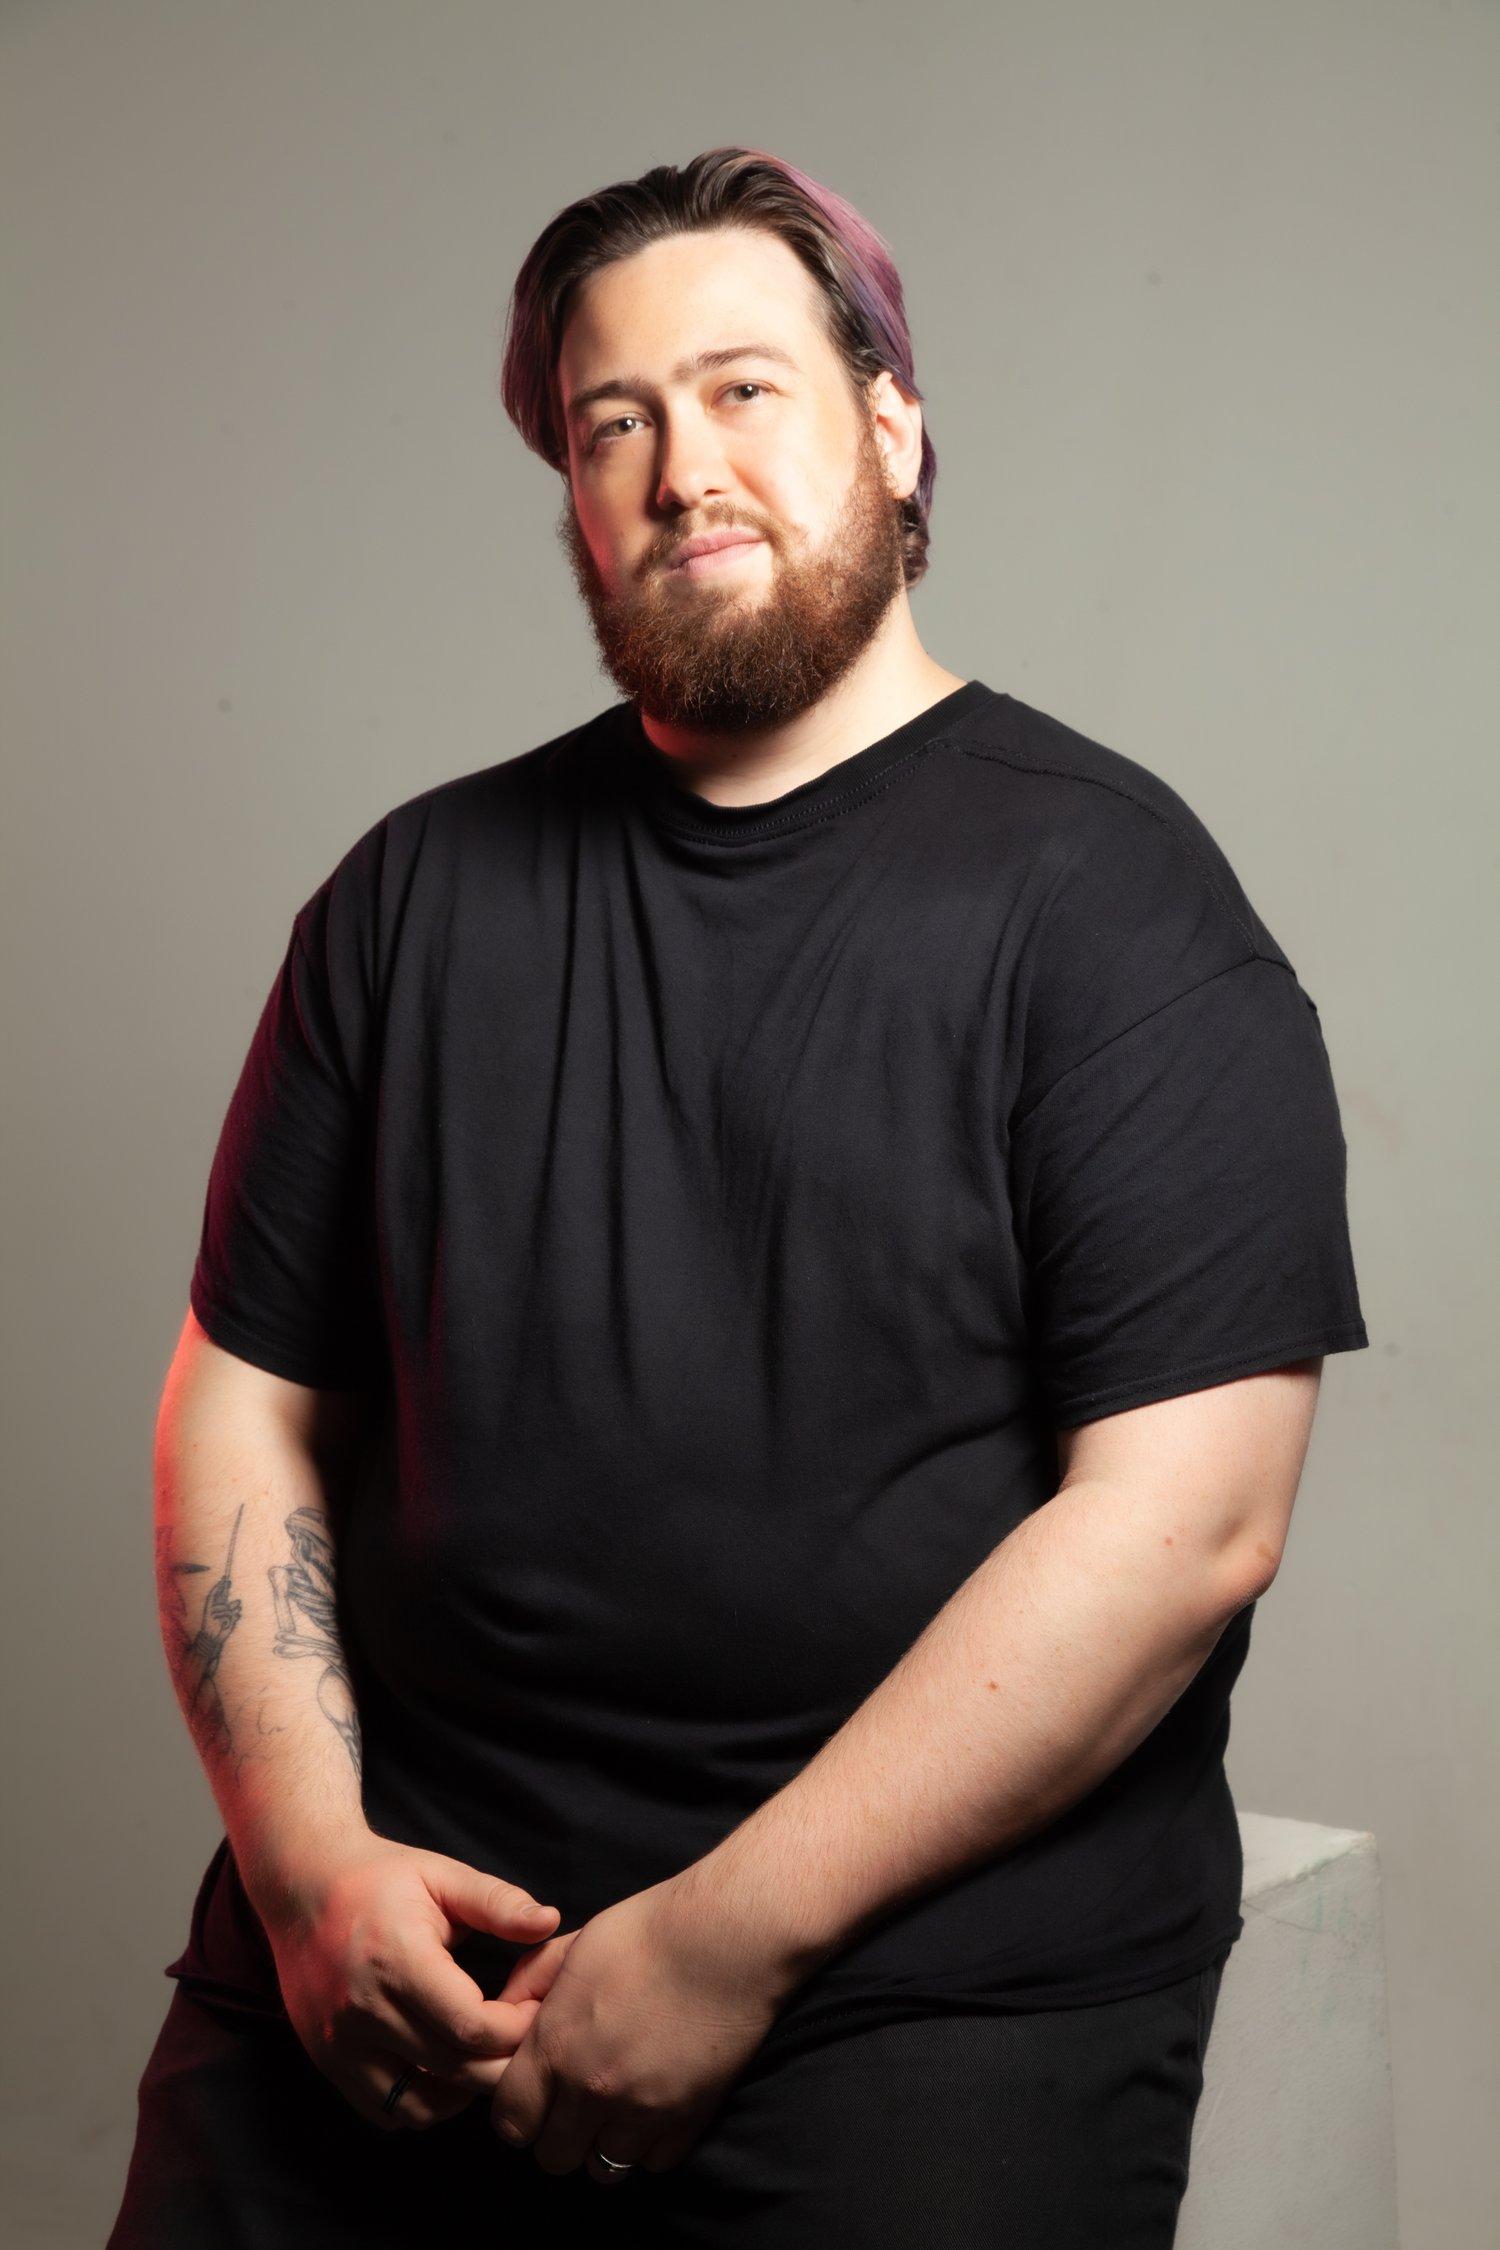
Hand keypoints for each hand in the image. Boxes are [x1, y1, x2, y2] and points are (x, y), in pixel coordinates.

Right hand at [255, 1832, 561, 2131]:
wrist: (303, 1887)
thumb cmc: (382, 1878)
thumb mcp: (442, 1876)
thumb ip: (497, 1902)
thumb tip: (550, 1923)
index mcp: (397, 1958)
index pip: (470, 2025)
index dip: (515, 2027)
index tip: (532, 2008)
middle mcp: (363, 2009)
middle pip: (453, 2070)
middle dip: (502, 2063)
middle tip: (523, 2040)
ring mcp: (340, 2043)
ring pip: (419, 2105)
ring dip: (462, 2093)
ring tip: (482, 2056)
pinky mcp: (327, 2062)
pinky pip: (385, 2111)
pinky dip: (421, 2104)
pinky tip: (441, 2069)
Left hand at [486, 1868, 796, 2184]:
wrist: (728, 1936)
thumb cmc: (650, 1930)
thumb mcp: (575, 1944)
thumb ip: (530, 1983)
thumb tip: (506, 2014)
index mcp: (557, 2044)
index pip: (510, 2123)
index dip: (519, 2111)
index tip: (536, 2093)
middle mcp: (592, 2089)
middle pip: (552, 2158)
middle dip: (559, 2133)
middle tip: (577, 2100)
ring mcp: (642, 2111)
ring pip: (602, 2169)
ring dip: (604, 2143)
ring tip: (618, 2106)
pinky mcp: (688, 2120)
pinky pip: (652, 2163)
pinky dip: (649, 2144)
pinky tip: (655, 2104)